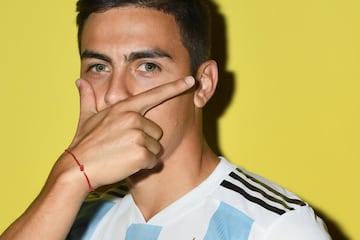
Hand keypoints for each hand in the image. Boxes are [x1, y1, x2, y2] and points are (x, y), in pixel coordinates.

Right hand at [65, 76, 194, 189]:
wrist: (78, 167)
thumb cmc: (84, 143)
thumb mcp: (86, 117)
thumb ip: (88, 98)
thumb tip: (80, 82)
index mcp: (124, 107)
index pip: (154, 94)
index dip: (175, 87)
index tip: (190, 80)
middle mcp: (134, 118)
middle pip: (156, 131)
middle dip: (145, 141)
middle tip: (124, 146)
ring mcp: (138, 135)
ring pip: (156, 147)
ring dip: (144, 154)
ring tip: (124, 155)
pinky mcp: (141, 153)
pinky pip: (154, 161)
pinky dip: (144, 166)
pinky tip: (126, 164)